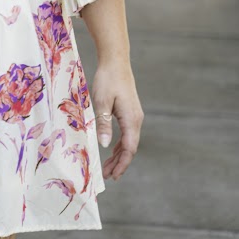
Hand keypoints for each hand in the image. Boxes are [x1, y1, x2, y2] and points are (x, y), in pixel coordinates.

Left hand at [90, 61, 143, 180]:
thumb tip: (104, 146)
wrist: (116, 62)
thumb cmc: (107, 80)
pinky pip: (127, 134)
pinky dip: (119, 144)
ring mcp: (134, 116)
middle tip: (107, 176)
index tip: (114, 176)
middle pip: (130, 148)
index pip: (129, 149)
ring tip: (108, 167)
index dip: (122, 164)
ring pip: (129, 142)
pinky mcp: (129, 112)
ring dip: (119, 155)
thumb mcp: (101, 102)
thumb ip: (104, 124)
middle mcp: (136, 120)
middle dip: (119, 163)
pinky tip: (111, 150)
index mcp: (131, 120)